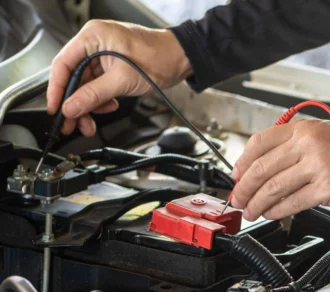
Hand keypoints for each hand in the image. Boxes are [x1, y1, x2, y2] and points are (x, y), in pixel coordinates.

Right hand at [47, 20, 191, 136]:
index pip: (63, 64)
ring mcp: (102, 55)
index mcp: (92, 37)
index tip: (55, 109)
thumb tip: (72, 108)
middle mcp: (94, 43)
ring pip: (85, 85)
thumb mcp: (122, 80)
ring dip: (88, 106)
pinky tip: (108, 107)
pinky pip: (98, 86)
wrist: (181, 59)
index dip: (57, 89)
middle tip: (72, 124)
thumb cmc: (159, 57)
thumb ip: (94, 95)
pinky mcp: (111, 66)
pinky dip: (100, 100)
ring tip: (90, 123)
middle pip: (73, 77)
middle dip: (74, 103)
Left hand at [231, 119, 329, 219]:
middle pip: (263, 168)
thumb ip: (295, 147)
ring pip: (274, 187)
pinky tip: (270, 214)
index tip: (236, 176)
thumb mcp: (323, 135)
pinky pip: (292, 202)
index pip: (260, 142)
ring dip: (257, 203)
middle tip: (238, 199)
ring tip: (251, 212)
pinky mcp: (326, 188)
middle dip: (245, 188)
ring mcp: (317, 166)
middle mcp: (307, 144)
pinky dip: (276, 210)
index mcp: (303, 129)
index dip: (243, 162)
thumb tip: (266, 169)